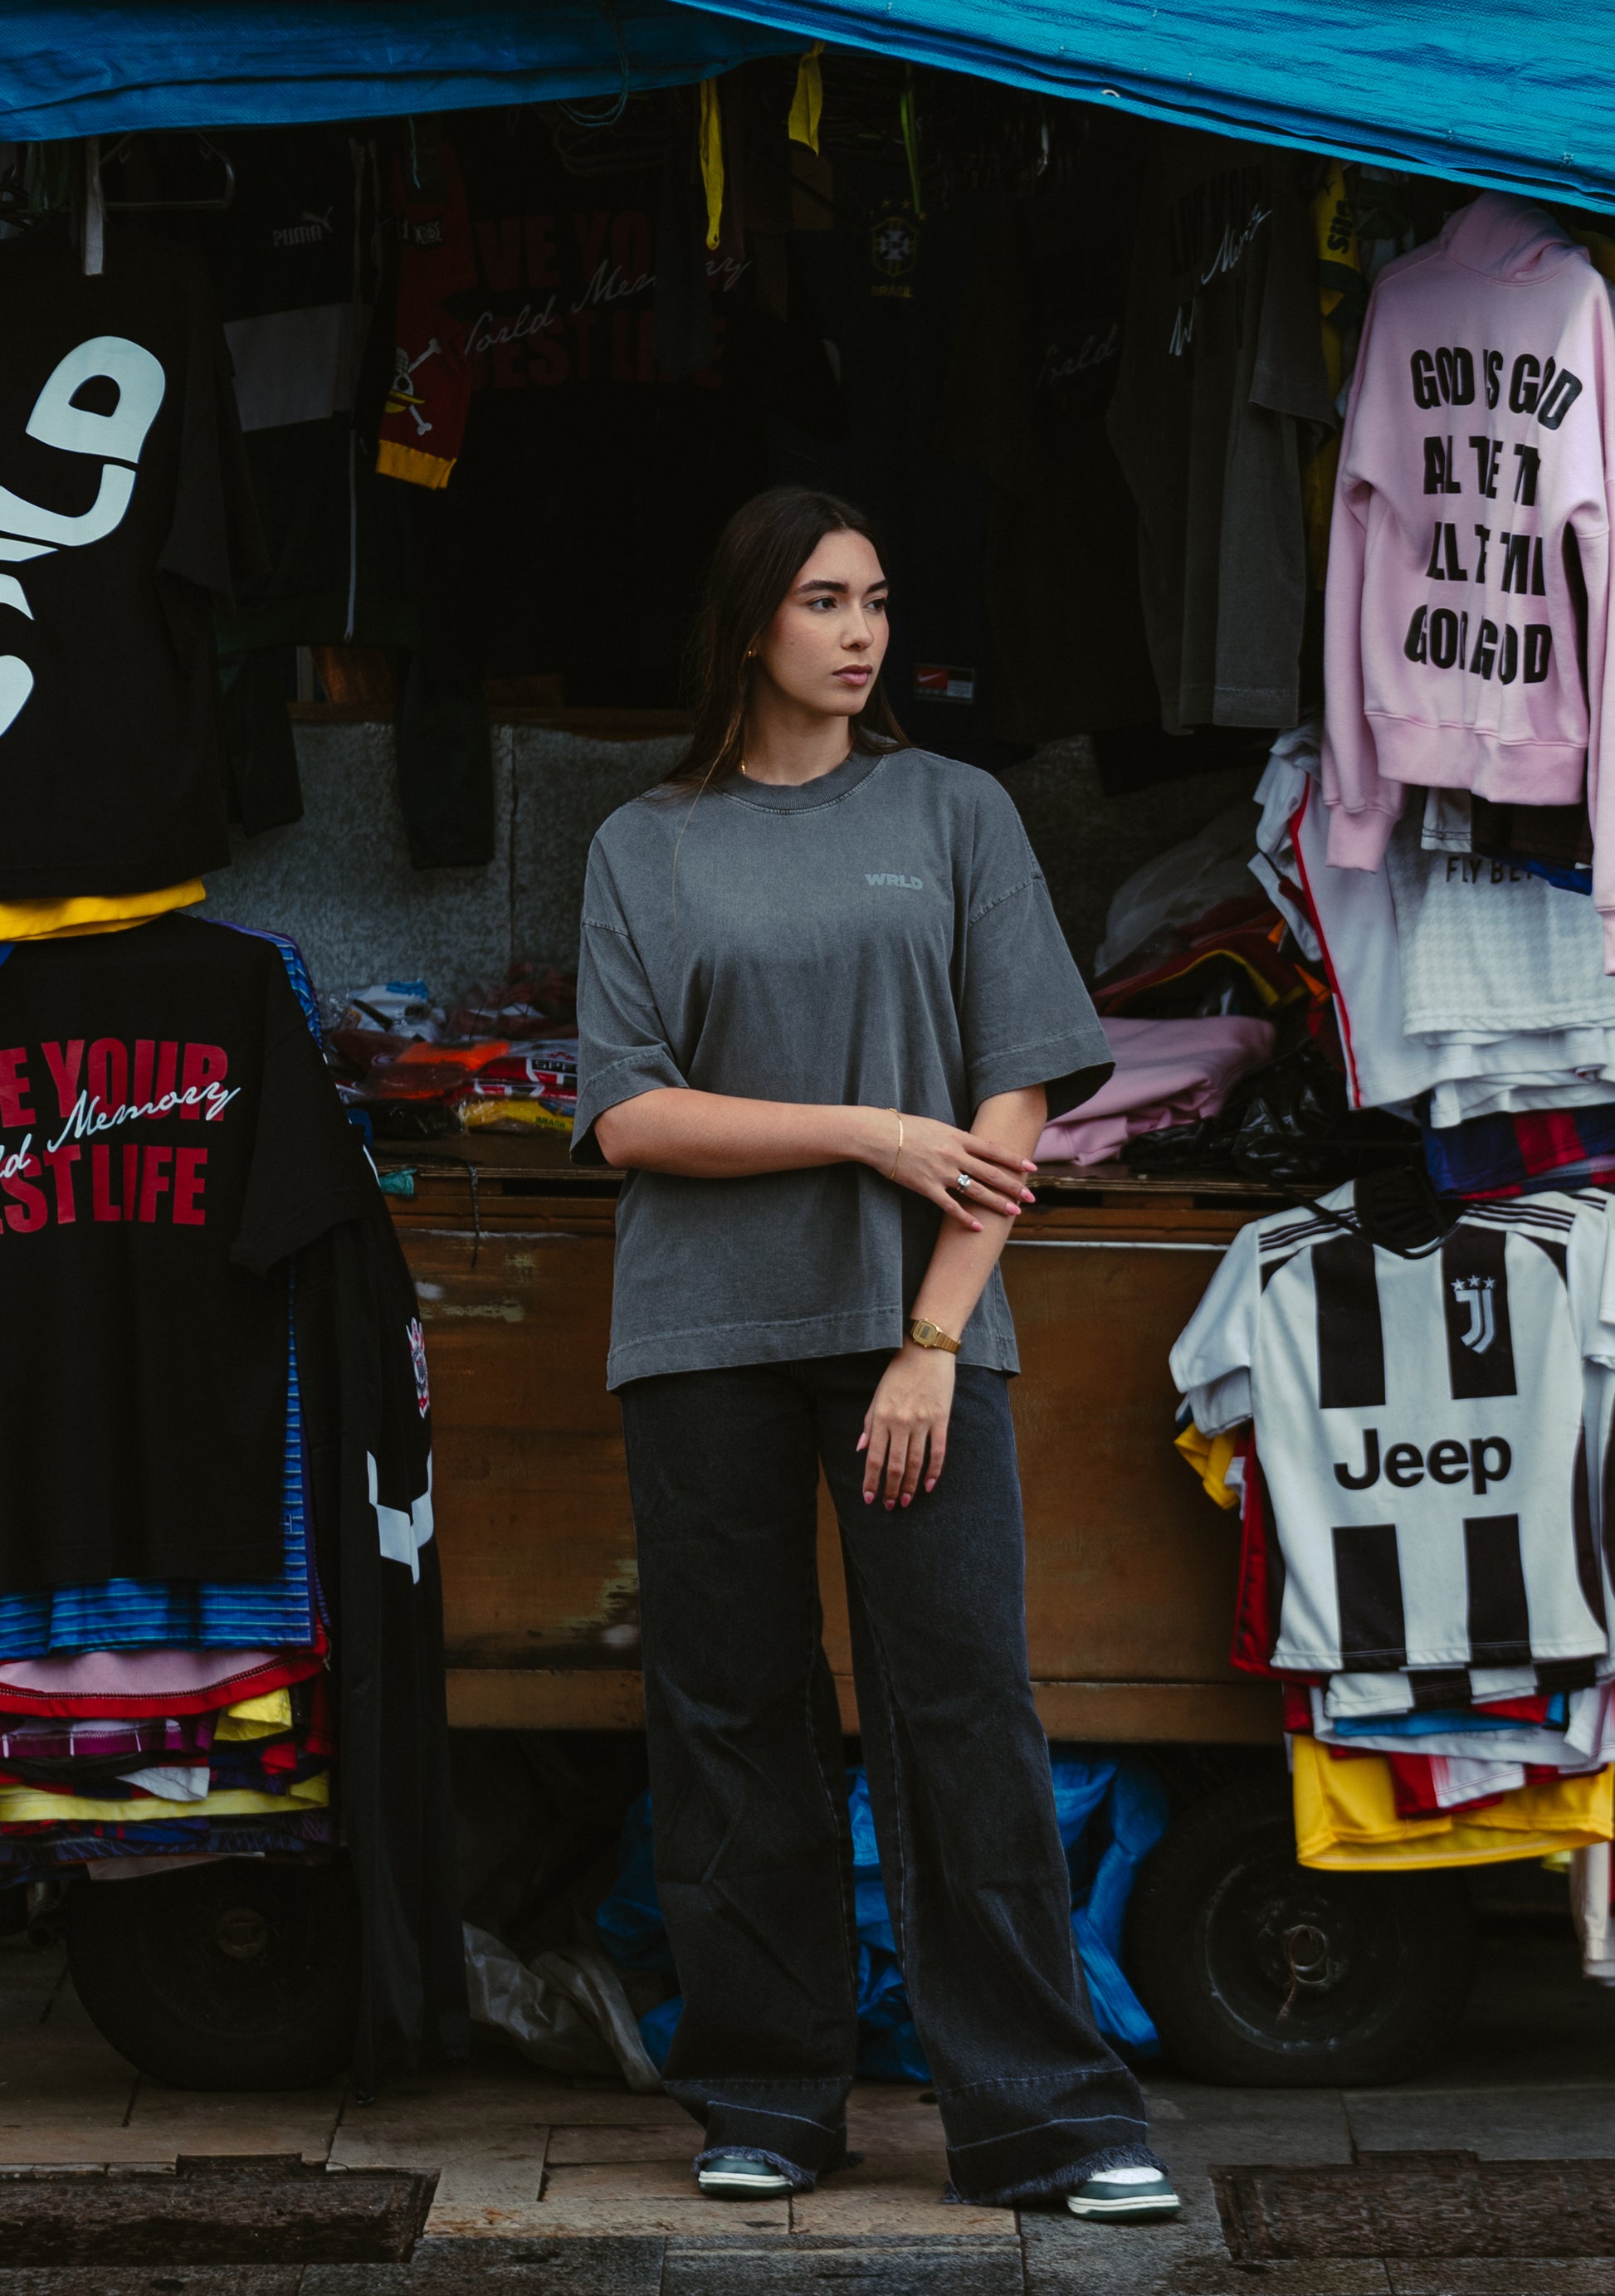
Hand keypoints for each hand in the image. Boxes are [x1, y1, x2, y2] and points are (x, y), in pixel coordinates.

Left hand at [857, 1343, 954, 1508]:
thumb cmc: (898, 1372)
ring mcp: (922, 1422)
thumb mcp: (877, 1395)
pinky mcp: (941, 1420)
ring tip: (904, 1501)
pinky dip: (934, 1472)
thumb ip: (869, 1423)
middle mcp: (901, 1422)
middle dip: (890, 1489)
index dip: (871, 1481)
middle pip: (894, 1465)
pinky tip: (928, 1486)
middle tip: (889, 1506)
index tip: (868, 1498)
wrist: (926, 1351)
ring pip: (915, 1463)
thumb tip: (862, 1450)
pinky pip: (938, 1452)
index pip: (874, 1458)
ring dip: (909, 1485)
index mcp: (882, 1417)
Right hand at [875, 1111, 1036, 1229]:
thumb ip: (955, 1138)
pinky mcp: (926, 1187)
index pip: (993, 1150)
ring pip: (976, 1191)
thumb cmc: (905, 1127)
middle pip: (990, 1173)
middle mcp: (954, 1155)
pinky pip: (950, 1206)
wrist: (879, 1135)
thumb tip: (971, 1145)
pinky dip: (965, 1218)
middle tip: (1031, 1196)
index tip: (1031, 1167)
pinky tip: (977, 1227)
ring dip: (997, 1203)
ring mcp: (941, 1172)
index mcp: (957, 1137)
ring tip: (1014, 1212)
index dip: (1014, 1159)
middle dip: (1013, 1186)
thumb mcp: (936, 1126)